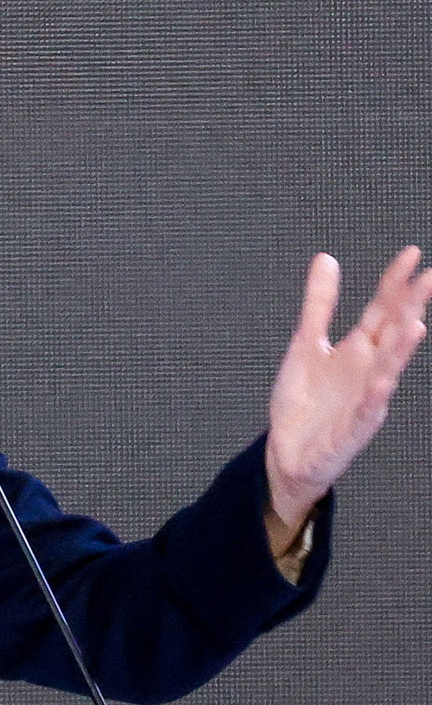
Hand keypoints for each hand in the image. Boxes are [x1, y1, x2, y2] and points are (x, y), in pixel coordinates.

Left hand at [266, 246, 431, 543]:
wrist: (287, 451)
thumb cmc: (304, 401)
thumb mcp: (305, 344)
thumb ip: (319, 304)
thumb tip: (327, 259)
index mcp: (358, 350)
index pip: (383, 309)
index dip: (395, 282)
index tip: (412, 254)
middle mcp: (368, 371)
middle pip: (393, 334)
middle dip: (411, 307)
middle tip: (430, 278)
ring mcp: (364, 400)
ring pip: (388, 371)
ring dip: (401, 349)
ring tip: (415, 325)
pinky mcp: (351, 430)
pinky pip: (365, 412)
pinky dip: (374, 397)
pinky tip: (383, 381)